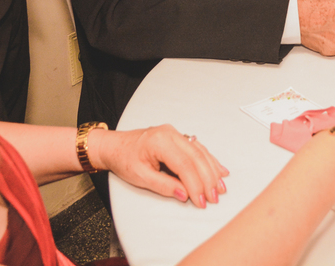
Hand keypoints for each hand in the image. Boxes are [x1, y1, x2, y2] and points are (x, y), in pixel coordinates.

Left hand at [91, 125, 228, 208]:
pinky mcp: (178, 137)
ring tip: (220, 187)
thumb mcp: (140, 177)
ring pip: (200, 152)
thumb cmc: (124, 159)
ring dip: (212, 170)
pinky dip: (209, 161)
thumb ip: (163, 185)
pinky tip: (219, 170)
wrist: (114, 146)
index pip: (184, 165)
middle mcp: (171, 134)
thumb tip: (184, 195)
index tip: (201, 200)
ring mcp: (175, 133)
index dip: (195, 184)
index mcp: (160, 141)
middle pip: (196, 157)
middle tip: (214, 197)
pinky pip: (198, 149)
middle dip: (207, 179)